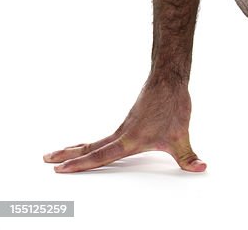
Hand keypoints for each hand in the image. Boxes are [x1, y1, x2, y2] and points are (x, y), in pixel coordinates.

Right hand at [42, 75, 205, 173]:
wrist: (169, 78)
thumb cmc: (173, 105)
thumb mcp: (181, 136)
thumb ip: (189, 156)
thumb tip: (200, 168)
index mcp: (129, 140)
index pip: (100, 156)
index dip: (80, 165)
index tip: (60, 169)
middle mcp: (122, 133)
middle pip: (89, 147)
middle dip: (68, 155)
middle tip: (46, 159)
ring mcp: (124, 127)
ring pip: (96, 140)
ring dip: (76, 148)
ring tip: (59, 154)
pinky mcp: (129, 121)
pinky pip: (105, 136)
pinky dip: (91, 142)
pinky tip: (89, 146)